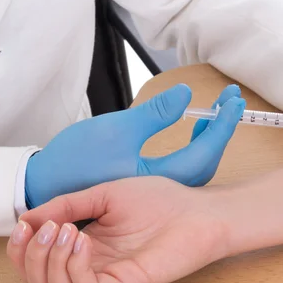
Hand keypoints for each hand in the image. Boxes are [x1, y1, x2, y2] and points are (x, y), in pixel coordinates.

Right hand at [8, 178, 225, 282]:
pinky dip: (72, 266)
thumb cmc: (161, 200)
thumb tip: (29, 216)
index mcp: (85, 241)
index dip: (21, 245)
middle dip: (28, 255)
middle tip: (42, 229)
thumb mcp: (105, 193)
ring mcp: (107, 274)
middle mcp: (91, 262)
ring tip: (66, 231)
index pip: (38, 257)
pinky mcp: (124, 282)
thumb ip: (68, 204)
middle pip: (39, 279)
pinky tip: (83, 240)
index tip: (24, 223)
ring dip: (48, 260)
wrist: (198, 210)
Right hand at [25, 84, 244, 207]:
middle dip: (222, 126)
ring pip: (197, 162)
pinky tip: (195, 128)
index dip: (223, 123)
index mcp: (161, 177)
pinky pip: (185, 164)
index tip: (233, 99)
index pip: (205, 150)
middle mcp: (166, 188)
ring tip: (218, 108)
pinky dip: (196, 144)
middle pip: (207, 157)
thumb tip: (186, 94)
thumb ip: (155, 113)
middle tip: (231, 98)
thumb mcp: (116, 129)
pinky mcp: (152, 182)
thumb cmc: (77, 159)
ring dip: (211, 135)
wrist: (49, 184)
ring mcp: (160, 187)